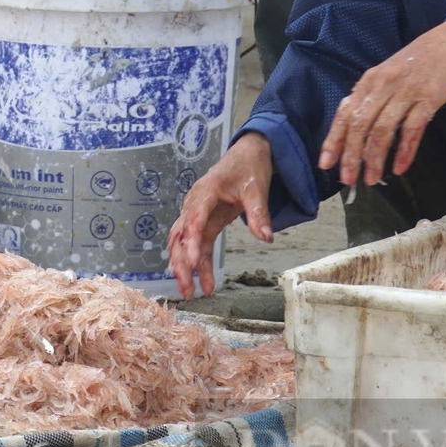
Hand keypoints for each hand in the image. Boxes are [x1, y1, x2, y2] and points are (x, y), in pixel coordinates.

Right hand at [167, 131, 275, 299]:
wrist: (248, 153)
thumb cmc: (249, 166)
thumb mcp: (256, 188)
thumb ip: (258, 214)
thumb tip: (266, 238)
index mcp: (204, 192)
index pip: (193, 219)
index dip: (190, 241)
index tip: (192, 262)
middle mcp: (194, 204)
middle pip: (180, 236)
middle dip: (181, 263)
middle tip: (186, 287)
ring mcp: (198, 214)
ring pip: (184, 244)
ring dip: (186, 268)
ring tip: (191, 293)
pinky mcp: (206, 222)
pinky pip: (198, 245)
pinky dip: (199, 264)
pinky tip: (205, 283)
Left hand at [320, 18, 445, 189]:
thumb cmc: (417, 61)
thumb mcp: (386, 74)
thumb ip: (371, 97)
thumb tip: (354, 126)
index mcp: (369, 81)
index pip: (344, 114)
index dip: (333, 140)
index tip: (326, 164)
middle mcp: (382, 86)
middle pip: (360, 125)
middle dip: (351, 155)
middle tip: (348, 179)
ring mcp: (406, 92)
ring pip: (383, 130)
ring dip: (375, 158)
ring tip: (371, 178)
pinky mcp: (428, 99)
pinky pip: (412, 129)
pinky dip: (405, 151)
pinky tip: (400, 168)